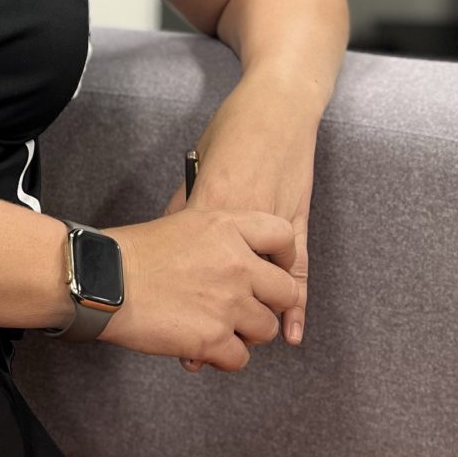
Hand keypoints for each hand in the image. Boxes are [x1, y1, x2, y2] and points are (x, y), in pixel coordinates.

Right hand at [96, 209, 299, 371]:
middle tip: (245, 309)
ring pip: (266, 330)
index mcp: (228, 226)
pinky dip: (223, 358)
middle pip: (285, 292)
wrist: (102, 280)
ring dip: (245, 334)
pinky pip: (240, 358)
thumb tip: (239, 254)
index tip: (276, 270)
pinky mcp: (213, 338)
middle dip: (268, 305)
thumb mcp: (182, 223)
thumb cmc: (133, 253)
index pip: (283, 237)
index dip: (285, 258)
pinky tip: (203, 347)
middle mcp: (237, 263)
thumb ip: (219, 237)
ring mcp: (228, 302)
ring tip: (217, 328)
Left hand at [166, 73, 318, 370]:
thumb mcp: (198, 164)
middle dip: (208, 319)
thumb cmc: (234, 130)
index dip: (174, 293)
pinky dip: (296, 304)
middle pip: (224, 282)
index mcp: (212, 205)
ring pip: (262, 286)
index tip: (158, 319)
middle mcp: (243, 221)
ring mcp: (275, 223)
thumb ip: (185, 203)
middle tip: (193, 350)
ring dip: (249, 321)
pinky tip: (290, 333)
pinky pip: (298, 272)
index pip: (188, 258)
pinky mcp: (300, 221)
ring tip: (232, 351)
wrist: (279, 105)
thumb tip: (168, 236)